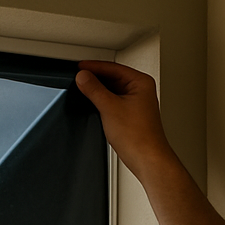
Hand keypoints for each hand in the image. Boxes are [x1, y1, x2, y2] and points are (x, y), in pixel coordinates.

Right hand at [76, 61, 175, 179]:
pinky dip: (102, 101)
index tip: (79, 67)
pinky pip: (114, 102)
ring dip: (98, 90)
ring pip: (113, 90)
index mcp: (141, 83)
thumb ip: (94, 90)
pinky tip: (94, 104)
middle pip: (113, 78)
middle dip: (96, 77)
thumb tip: (83, 77)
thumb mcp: (110, 108)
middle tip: (78, 77)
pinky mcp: (131, 115)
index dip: (94, 66)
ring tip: (83, 89)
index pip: (113, 68)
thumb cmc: (138, 136)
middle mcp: (141, 91)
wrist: (146, 158)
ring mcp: (136, 103)